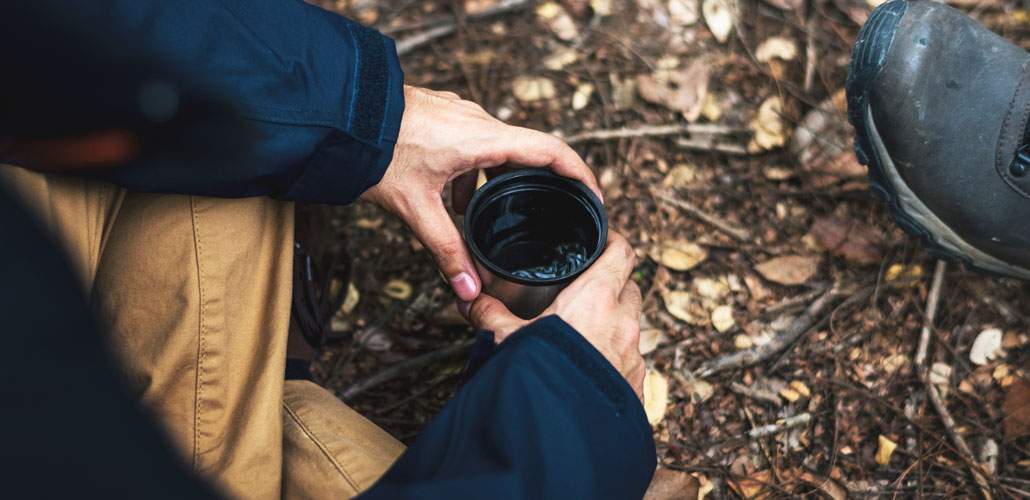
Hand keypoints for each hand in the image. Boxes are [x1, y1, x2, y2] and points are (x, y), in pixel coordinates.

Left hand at [361, 86, 601, 301]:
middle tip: (550, 213)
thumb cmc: (376, 152)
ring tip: (487, 214)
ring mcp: (460, 113)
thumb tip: (469, 291)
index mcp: (483, 138)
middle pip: (528, 151)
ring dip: (498, 180)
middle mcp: (478, 120)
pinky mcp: (443, 113)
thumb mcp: (416, 209)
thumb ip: (446, 251)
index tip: (595, 198)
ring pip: (497, 148)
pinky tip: (453, 197)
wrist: (338, 112)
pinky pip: (474, 141)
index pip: (551, 151)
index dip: (580, 174)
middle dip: (540, 184)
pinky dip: (474, 171)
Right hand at [466, 232, 645, 398]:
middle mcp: (623, 324)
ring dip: (614, 322)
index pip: (622, 253)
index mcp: (596, 299)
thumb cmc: (537, 377)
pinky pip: (631, 360)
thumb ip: (489, 315)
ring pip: (632, 326)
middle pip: (629, 287)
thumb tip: (470, 300)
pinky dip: (615, 356)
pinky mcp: (635, 387)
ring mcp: (633, 357)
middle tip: (587, 287)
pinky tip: (590, 367)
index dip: (614, 242)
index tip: (601, 240)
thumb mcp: (505, 339)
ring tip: (586, 330)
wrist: (560, 434)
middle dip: (613, 283)